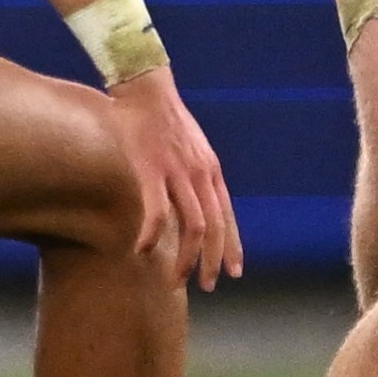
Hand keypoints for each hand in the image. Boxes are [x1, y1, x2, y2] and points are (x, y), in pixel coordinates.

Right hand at [108, 68, 242, 289]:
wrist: (146, 90)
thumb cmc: (165, 120)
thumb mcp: (192, 148)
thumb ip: (196, 174)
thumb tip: (196, 200)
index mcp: (211, 171)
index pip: (228, 217)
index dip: (234, 247)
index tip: (236, 272)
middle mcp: (201, 175)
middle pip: (215, 228)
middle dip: (213, 262)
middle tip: (208, 286)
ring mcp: (179, 173)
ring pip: (193, 228)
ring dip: (186, 260)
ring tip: (175, 281)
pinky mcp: (153, 170)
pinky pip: (158, 213)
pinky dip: (152, 236)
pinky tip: (141, 250)